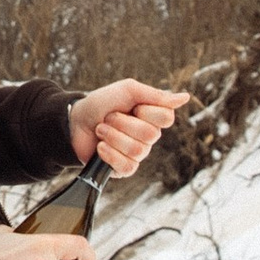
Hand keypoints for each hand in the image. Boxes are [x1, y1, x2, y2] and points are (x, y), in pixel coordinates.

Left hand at [67, 78, 189, 175]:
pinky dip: (110, 154)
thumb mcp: (127, 91)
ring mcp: (137, 154)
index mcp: (153, 117)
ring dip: (112, 136)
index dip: (146, 111)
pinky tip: (100, 147)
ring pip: (137, 150)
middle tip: (109, 118)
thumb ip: (155, 95)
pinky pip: (127, 166)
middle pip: (150, 135)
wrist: (74, 121)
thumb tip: (185, 97)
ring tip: (101, 130)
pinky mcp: (124, 169)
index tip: (131, 106)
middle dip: (122, 123)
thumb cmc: (101, 103)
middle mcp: (148, 137)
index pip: (167, 118)